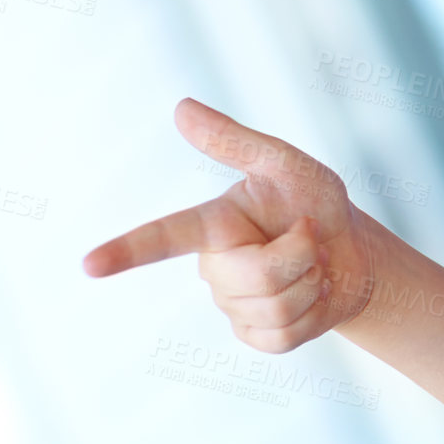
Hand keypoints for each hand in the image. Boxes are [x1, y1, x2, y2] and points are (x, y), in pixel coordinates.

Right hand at [82, 97, 378, 352]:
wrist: (355, 254)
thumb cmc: (317, 202)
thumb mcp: (287, 166)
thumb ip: (236, 142)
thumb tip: (181, 107)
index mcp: (213, 225)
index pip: (164, 237)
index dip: (126, 251)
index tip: (89, 264)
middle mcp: (214, 267)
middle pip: (255, 276)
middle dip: (300, 255)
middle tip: (313, 238)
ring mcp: (233, 306)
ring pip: (273, 307)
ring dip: (312, 282)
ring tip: (315, 265)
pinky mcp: (258, 336)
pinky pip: (282, 336)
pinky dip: (314, 314)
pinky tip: (314, 296)